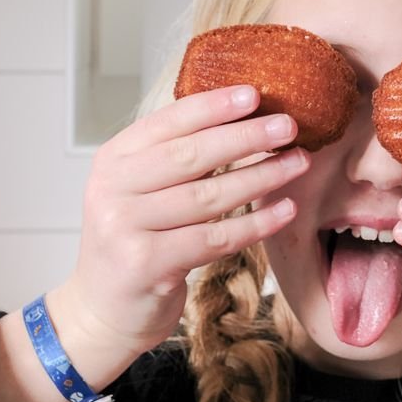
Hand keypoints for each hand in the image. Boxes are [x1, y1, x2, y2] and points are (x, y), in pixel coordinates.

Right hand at [62, 84, 310, 355]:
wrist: (103, 308)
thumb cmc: (138, 240)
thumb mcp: (143, 189)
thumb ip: (179, 156)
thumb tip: (245, 117)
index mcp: (114, 158)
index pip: (168, 122)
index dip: (213, 106)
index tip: (255, 93)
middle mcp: (113, 187)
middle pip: (191, 155)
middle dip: (246, 137)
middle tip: (289, 125)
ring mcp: (125, 227)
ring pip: (209, 196)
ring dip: (262, 177)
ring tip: (298, 162)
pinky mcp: (146, 264)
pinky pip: (215, 238)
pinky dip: (256, 223)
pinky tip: (286, 210)